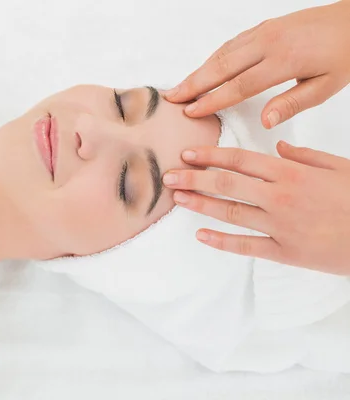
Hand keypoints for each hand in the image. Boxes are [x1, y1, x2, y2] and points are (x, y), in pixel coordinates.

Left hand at [162, 142, 349, 274]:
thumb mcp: (339, 166)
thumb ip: (305, 156)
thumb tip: (278, 147)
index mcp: (291, 173)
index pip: (240, 160)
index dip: (210, 155)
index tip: (187, 153)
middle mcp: (279, 197)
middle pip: (226, 184)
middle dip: (194, 178)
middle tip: (168, 176)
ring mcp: (280, 227)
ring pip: (230, 212)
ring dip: (200, 204)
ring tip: (177, 198)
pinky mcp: (285, 253)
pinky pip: (246, 246)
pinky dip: (221, 241)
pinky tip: (200, 235)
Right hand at [165, 1, 349, 128]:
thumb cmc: (344, 55)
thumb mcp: (326, 86)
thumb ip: (293, 103)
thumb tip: (265, 122)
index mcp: (284, 60)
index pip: (240, 85)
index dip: (213, 100)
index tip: (192, 112)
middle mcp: (269, 43)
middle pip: (222, 67)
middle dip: (193, 84)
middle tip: (171, 99)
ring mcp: (264, 32)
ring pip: (222, 53)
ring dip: (198, 71)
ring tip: (179, 87)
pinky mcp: (263, 27)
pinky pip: (231, 43)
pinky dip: (212, 58)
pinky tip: (202, 69)